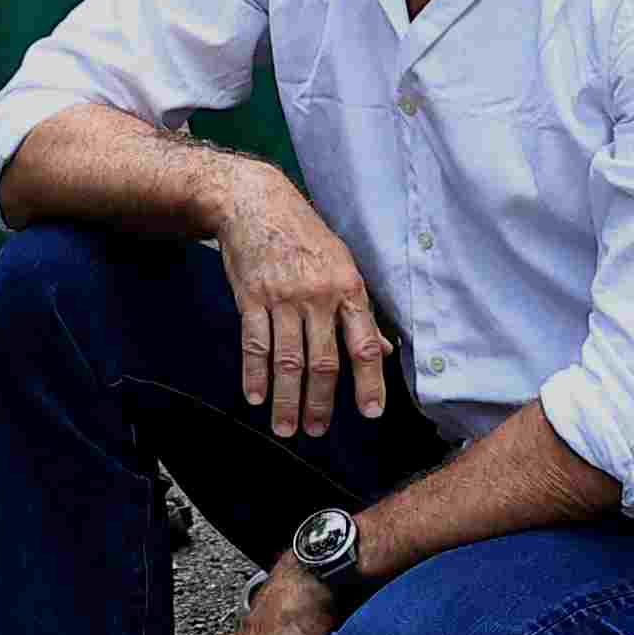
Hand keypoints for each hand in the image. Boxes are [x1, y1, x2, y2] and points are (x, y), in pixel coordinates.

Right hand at [202, 160, 391, 439]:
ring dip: (286, 400)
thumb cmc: (305, 236)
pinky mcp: (251, 298)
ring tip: (286, 428)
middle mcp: (318, 296)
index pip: (363, 345)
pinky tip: (256, 397)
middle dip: (321, 403)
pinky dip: (255, 375)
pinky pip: (255, 344)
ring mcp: (283, 298)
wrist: (255, 203)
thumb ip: (360, 312)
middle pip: (323, 362)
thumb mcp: (342, 265)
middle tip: (317, 431)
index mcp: (348, 288)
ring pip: (287, 361)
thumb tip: (382, 352)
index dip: (369, 382)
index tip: (371, 413)